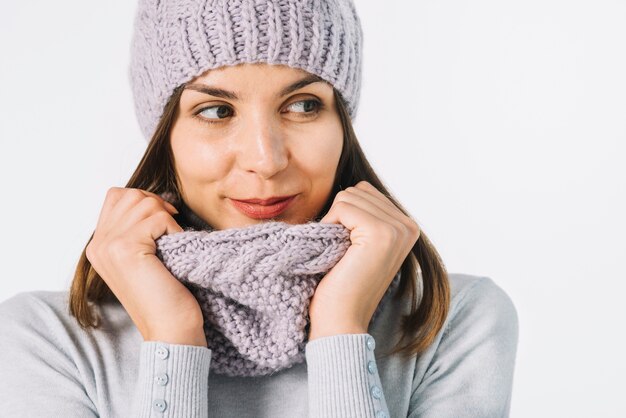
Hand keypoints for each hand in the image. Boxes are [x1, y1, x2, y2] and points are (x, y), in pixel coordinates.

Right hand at [86, 187, 206, 346]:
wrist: (170, 329)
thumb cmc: (165, 294)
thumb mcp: (143, 257)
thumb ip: (136, 229)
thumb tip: (156, 198)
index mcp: (99, 245)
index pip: (116, 196)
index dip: (145, 200)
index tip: (163, 221)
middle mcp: (98, 244)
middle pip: (130, 194)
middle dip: (157, 205)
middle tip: (171, 229)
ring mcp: (109, 245)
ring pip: (145, 202)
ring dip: (167, 218)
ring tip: (172, 242)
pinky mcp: (126, 248)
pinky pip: (158, 217)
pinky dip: (174, 229)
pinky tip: (176, 249)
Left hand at [308, 181, 419, 340]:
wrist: (341, 321)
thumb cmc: (342, 284)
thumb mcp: (360, 243)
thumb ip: (366, 215)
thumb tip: (351, 186)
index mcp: (407, 227)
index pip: (365, 192)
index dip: (345, 215)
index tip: (348, 248)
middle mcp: (408, 226)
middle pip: (357, 191)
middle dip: (340, 216)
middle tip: (342, 252)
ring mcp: (398, 229)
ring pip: (348, 196)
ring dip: (334, 222)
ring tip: (341, 253)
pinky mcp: (381, 233)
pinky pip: (343, 206)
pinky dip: (330, 225)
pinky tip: (338, 252)